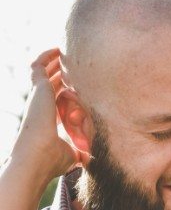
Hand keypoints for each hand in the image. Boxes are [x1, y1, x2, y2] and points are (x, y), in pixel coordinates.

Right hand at [10, 48, 81, 181]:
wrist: (38, 158)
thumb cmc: (54, 161)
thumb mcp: (73, 154)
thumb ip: (82, 150)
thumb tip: (93, 157)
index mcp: (49, 121)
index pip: (57, 102)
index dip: (66, 92)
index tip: (79, 87)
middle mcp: (42, 107)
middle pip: (51, 85)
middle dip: (62, 74)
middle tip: (75, 63)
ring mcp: (38, 97)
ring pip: (44, 72)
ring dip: (55, 62)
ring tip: (66, 50)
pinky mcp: (38, 89)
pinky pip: (39, 65)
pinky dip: (46, 56)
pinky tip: (58, 48)